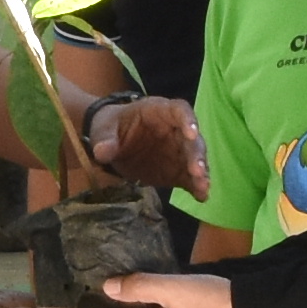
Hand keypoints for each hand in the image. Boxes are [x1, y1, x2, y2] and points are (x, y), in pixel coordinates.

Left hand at [80, 95, 204, 192]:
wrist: (112, 143)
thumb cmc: (111, 127)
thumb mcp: (103, 129)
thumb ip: (105, 139)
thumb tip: (102, 152)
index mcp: (159, 111)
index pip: (179, 110)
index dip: (188, 121)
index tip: (192, 134)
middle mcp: (176, 130)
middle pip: (192, 139)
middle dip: (196, 154)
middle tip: (197, 170)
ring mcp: (178, 151)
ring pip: (195, 159)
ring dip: (200, 173)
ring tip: (203, 187)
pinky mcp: (177, 170)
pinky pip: (189, 178)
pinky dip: (196, 187)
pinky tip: (202, 197)